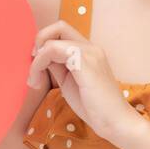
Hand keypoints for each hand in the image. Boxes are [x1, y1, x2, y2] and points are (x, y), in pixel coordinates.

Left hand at [26, 21, 140, 142]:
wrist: (115, 122)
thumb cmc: (94, 106)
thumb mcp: (69, 81)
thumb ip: (57, 66)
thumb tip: (39, 56)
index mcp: (89, 51)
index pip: (62, 32)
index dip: (44, 42)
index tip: (36, 65)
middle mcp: (91, 47)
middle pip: (59, 26)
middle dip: (39, 41)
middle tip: (34, 66)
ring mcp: (90, 53)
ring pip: (52, 42)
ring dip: (36, 60)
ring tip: (34, 81)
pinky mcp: (85, 63)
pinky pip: (54, 51)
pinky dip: (40, 64)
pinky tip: (39, 82)